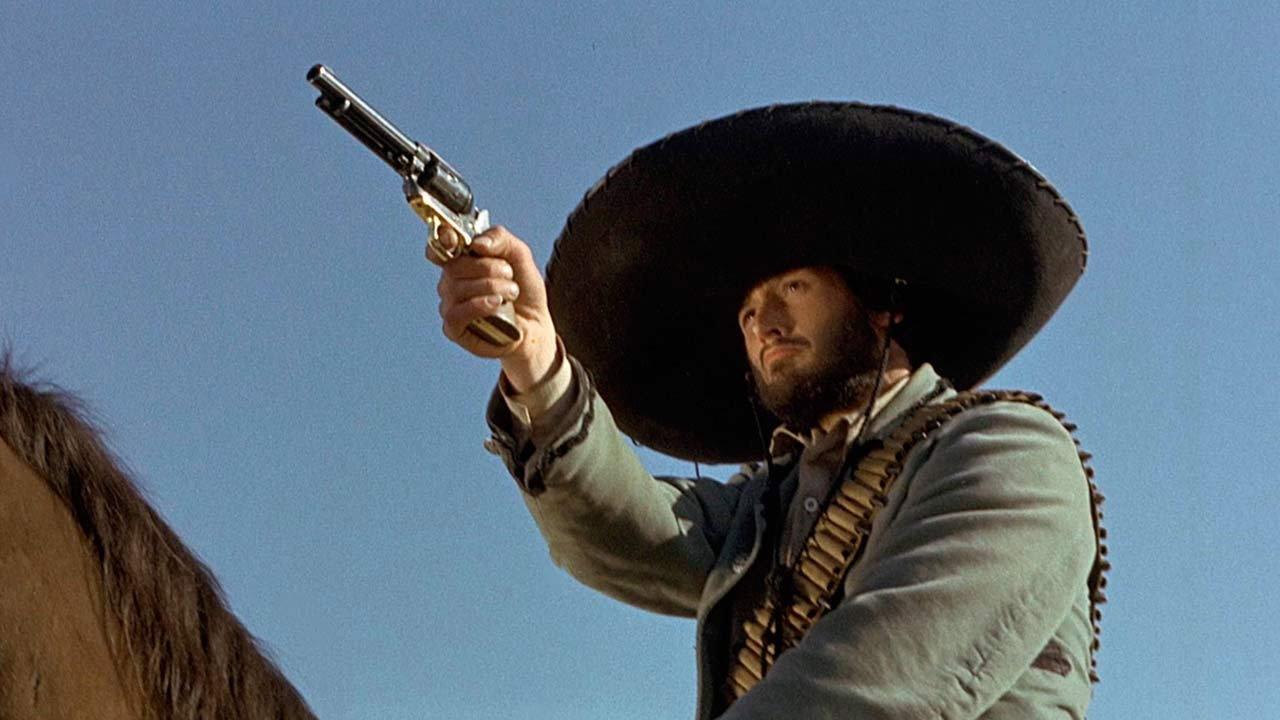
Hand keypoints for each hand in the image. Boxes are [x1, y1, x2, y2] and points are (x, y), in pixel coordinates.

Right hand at [435, 225, 557, 391]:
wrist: (535, 324)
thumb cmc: (524, 290)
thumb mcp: (519, 256)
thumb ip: (500, 240)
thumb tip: (477, 244)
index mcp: (462, 259)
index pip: (440, 244)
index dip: (444, 239)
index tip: (456, 240)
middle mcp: (451, 281)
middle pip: (454, 265)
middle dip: (487, 267)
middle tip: (509, 274)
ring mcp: (450, 304)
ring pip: (458, 288)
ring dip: (492, 286)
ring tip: (512, 292)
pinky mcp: (453, 328)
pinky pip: (457, 313)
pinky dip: (479, 305)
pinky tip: (497, 303)